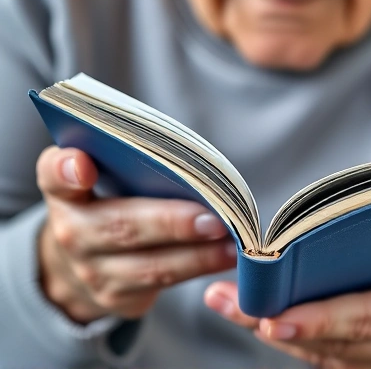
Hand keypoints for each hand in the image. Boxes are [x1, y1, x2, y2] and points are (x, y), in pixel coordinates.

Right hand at [37, 146, 236, 322]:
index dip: (66, 170)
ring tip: (233, 245)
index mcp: (66, 194)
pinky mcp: (119, 298)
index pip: (54, 176)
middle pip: (122, 227)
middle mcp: (73, 235)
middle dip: (171, 224)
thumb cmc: (105, 205)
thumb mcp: (99, 180)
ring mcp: (95, 273)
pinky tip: (225, 259)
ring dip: (197, 256)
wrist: (81, 262)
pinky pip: (163, 286)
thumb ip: (122, 160)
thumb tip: (179, 155)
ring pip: (151, 266)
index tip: (83, 165)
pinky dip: (198, 270)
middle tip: (214, 219)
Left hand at [205, 213, 370, 368]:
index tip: (275, 319)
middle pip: (330, 340)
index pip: (368, 320)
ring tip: (225, 302)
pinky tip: (251, 317)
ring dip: (267, 329)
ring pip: (317, 352)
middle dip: (274, 324)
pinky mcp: (369, 366)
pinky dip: (287, 339)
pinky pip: (321, 356)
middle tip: (228, 303)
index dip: (323, 321)